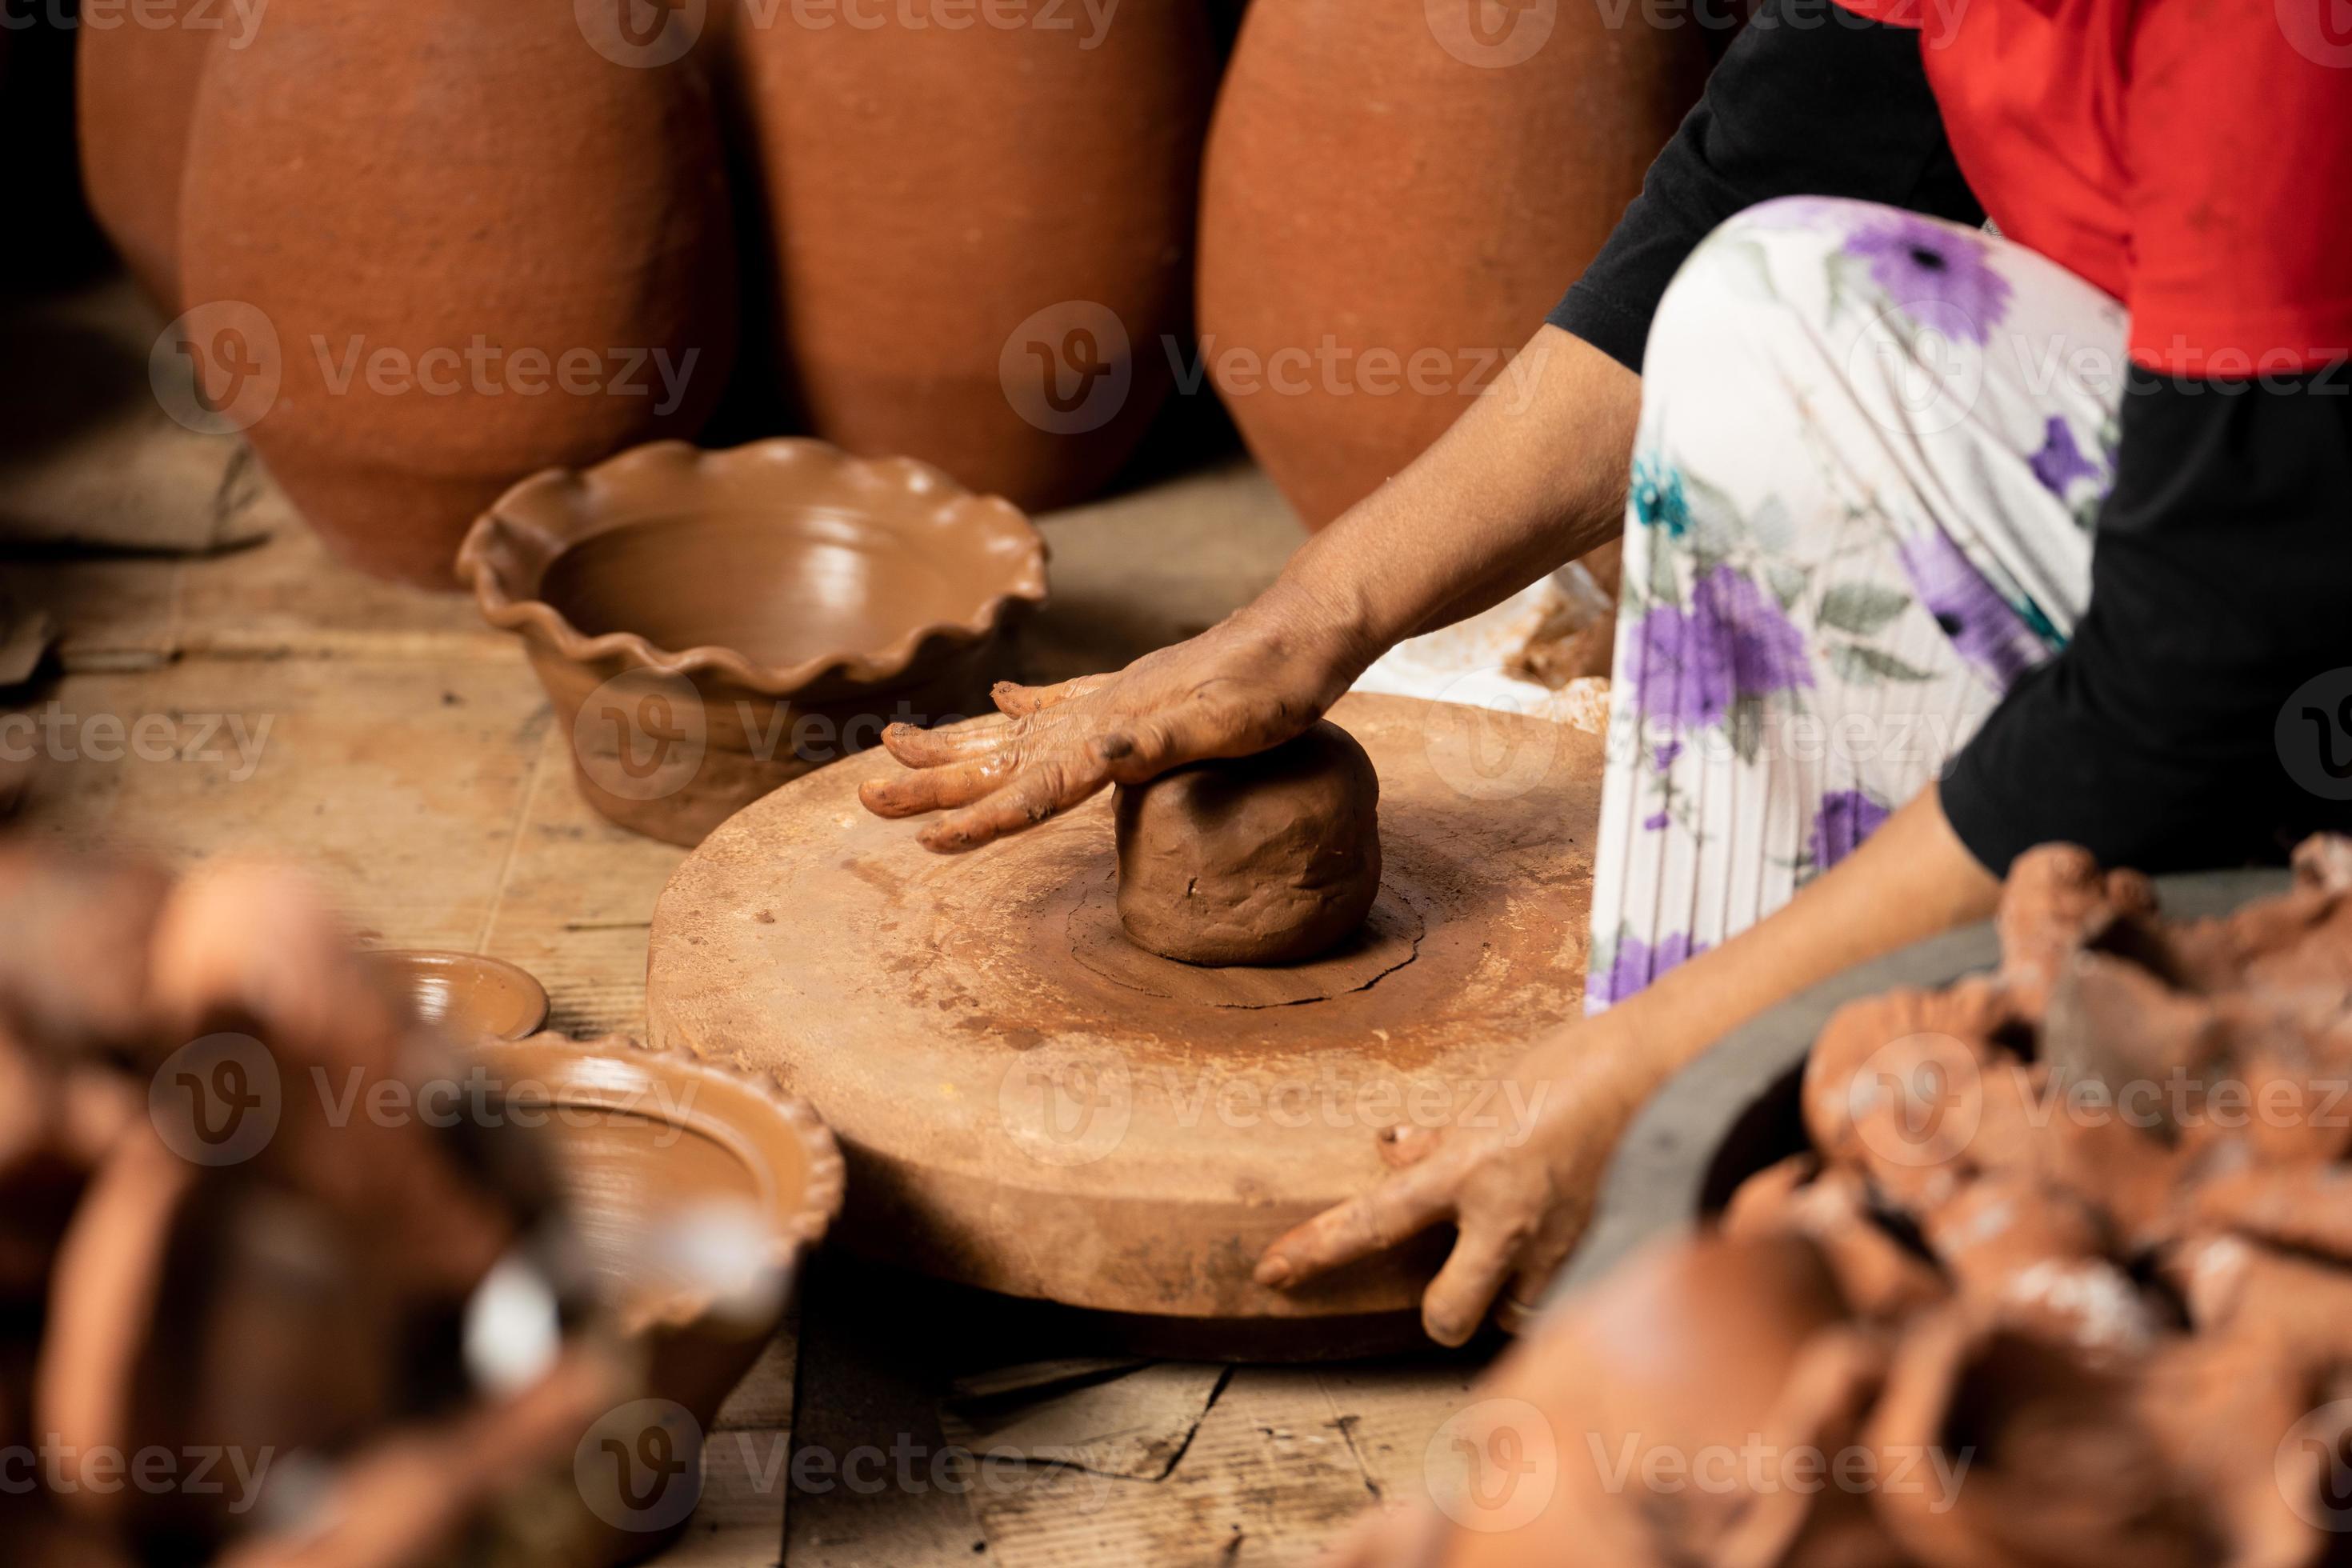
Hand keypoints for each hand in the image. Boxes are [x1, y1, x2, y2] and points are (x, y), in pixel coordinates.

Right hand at [860, 593, 1370, 851]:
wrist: (1307, 629)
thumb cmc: (1272, 686)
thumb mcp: (1223, 721)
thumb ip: (1156, 740)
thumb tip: (1095, 752)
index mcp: (1112, 731)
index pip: (1032, 786)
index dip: (980, 817)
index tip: (926, 840)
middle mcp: (1098, 714)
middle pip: (1002, 757)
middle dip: (935, 783)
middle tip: (866, 795)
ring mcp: (1114, 699)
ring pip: (1016, 732)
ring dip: (957, 745)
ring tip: (897, 744)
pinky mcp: (1137, 691)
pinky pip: (1061, 702)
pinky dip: (1023, 707)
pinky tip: (999, 700)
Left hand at [1254, 1031, 1640, 1345]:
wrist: (1660, 1070)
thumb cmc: (1572, 1067)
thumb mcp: (1490, 1094)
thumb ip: (1441, 1139)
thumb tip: (1392, 1154)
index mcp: (1466, 1168)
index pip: (1372, 1220)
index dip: (1316, 1249)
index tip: (1272, 1271)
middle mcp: (1505, 1221)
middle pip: (1445, 1318)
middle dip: (1442, 1313)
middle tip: (1452, 1277)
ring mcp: (1557, 1247)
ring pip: (1509, 1318)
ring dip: (1502, 1301)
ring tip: (1514, 1259)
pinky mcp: (1602, 1255)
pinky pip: (1562, 1300)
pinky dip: (1553, 1286)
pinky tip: (1561, 1248)